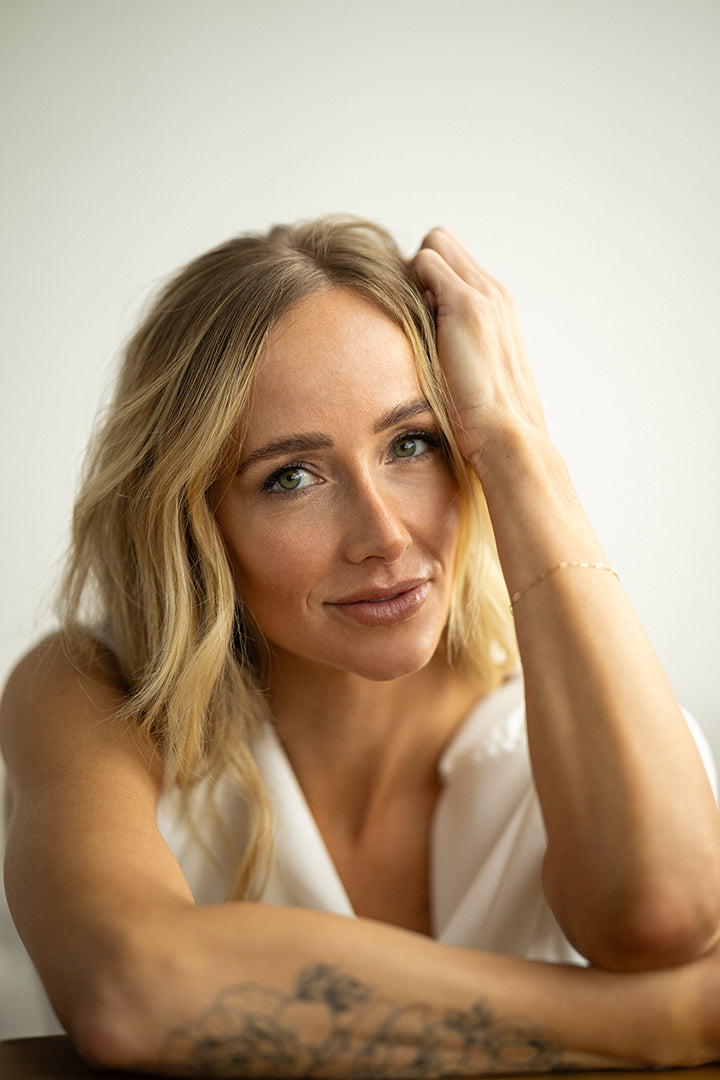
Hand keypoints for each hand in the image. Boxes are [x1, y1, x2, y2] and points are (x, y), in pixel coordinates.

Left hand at [411, 229, 547, 478]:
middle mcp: (494, 292)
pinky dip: (410, 283)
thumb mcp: (468, 372)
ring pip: (435, 244)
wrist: (504, 435)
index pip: (454, 263)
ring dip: (413, 275)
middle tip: (407, 310)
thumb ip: (452, 344)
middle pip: (443, 243)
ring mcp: (483, 295)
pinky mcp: (467, 305)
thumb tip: (422, 331)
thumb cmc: (480, 417)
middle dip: (418, 268)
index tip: (417, 315)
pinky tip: (411, 323)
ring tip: (410, 319)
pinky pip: (426, 261)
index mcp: (498, 307)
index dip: (428, 279)